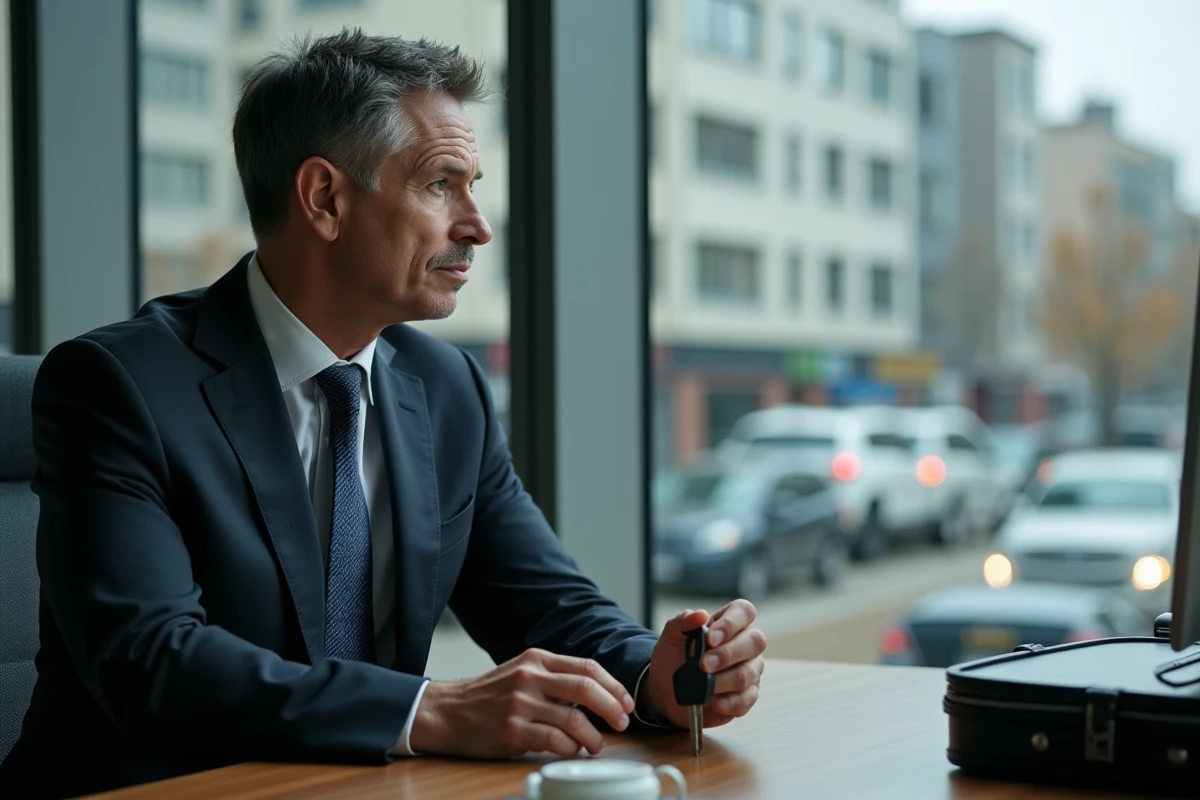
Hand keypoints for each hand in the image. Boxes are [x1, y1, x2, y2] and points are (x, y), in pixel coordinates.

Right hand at [409, 648, 635, 757]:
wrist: (447, 711)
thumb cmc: (489, 695)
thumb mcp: (522, 672)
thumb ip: (554, 676)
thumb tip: (598, 693)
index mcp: (537, 659)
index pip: (587, 667)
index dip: (614, 686)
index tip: (626, 704)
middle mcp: (530, 677)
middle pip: (586, 688)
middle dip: (612, 708)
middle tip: (622, 724)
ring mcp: (520, 703)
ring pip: (574, 718)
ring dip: (593, 736)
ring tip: (596, 745)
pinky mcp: (511, 730)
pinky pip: (554, 740)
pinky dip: (570, 748)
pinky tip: (571, 750)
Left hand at [642, 600, 766, 728]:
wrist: (667, 690)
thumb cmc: (674, 658)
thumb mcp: (671, 636)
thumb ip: (683, 621)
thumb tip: (700, 614)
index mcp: (729, 623)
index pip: (744, 611)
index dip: (731, 623)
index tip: (710, 638)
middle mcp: (745, 643)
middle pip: (756, 641)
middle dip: (728, 654)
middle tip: (704, 664)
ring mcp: (750, 669)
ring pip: (750, 672)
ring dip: (725, 680)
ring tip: (705, 684)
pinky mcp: (747, 695)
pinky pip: (748, 698)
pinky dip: (731, 702)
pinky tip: (715, 702)